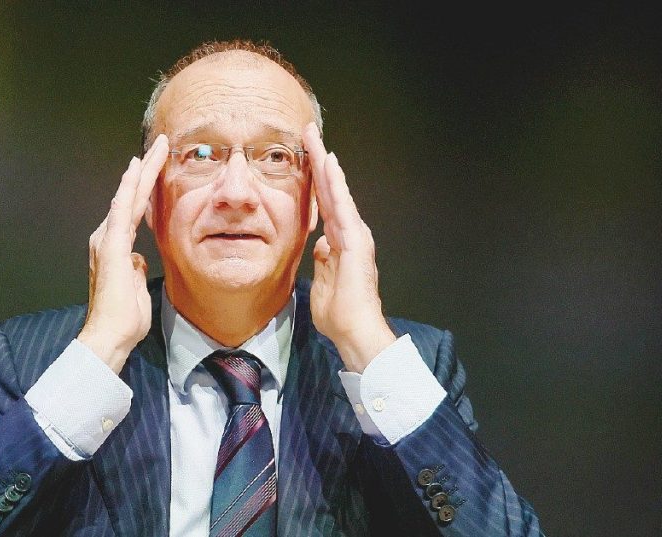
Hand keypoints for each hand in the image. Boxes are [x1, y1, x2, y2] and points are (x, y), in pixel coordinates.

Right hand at [78, 135, 169, 372]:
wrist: (110, 335)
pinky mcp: (111, 244)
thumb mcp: (136, 287)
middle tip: (159, 144)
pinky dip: (129, 188)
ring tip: (155, 148)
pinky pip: (122, 209)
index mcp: (115, 248)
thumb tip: (138, 260)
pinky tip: (136, 169)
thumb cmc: (124, 319)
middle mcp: (107, 238)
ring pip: (128, 196)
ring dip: (142, 171)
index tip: (156, 166)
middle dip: (146, 170)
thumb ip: (135, 269)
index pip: (135, 210)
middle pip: (132, 197)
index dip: (146, 187)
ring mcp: (107, 239)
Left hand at [302, 123, 395, 372]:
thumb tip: (320, 246)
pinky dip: (336, 184)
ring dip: (326, 164)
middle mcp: (350, 234)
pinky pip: (343, 206)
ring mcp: (355, 235)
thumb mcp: (323, 282)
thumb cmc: (339, 314)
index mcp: (340, 243)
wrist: (355, 331)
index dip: (314, 181)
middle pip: (331, 190)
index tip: (305, 158)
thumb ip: (322, 262)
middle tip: (308, 133)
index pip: (324, 204)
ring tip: (315, 138)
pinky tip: (329, 164)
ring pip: (337, 192)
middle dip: (319, 161)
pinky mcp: (357, 241)